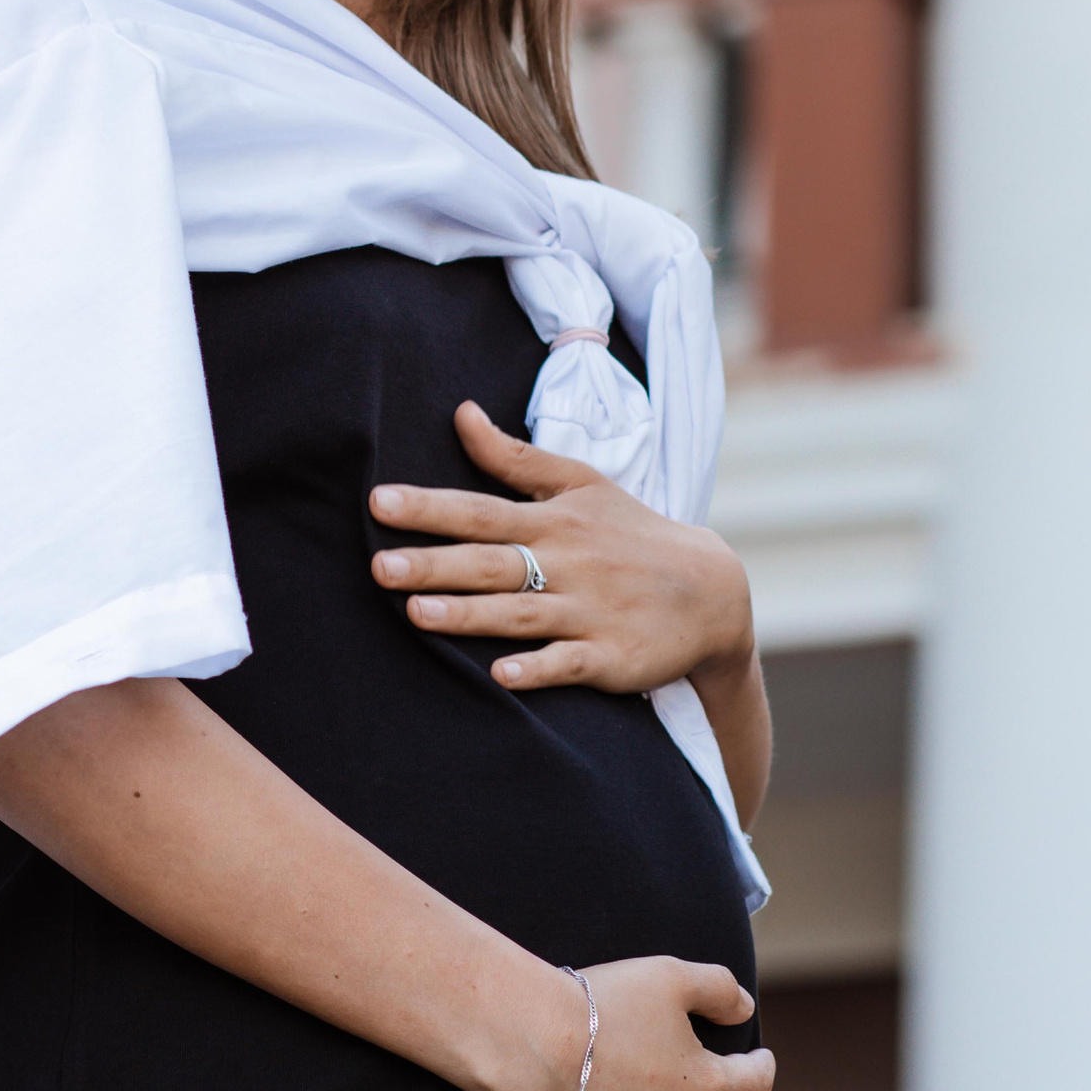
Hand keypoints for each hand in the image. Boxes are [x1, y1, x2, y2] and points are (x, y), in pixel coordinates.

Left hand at [370, 401, 754, 700]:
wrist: (713, 591)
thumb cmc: (633, 533)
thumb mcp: (583, 484)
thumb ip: (516, 457)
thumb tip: (460, 413)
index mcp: (555, 522)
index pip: (481, 511)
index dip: (430, 507)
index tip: (378, 501)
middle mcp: (568, 565)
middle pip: (493, 563)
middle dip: (436, 564)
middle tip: (379, 567)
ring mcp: (590, 612)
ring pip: (522, 614)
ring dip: (471, 614)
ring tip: (417, 615)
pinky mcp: (612, 656)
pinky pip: (571, 663)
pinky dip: (539, 669)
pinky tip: (501, 676)